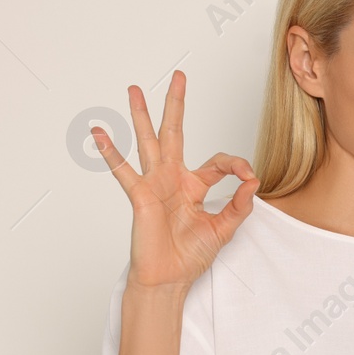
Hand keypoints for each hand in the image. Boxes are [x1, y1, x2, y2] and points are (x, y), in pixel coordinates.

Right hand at [90, 69, 259, 291]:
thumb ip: (240, 205)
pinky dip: (112, 154)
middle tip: (179, 76)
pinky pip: (125, 172)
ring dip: (142, 115)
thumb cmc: (191, 254)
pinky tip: (99, 133)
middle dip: (176, 105)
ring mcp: (155, 184)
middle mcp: (174, 179)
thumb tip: (254, 181)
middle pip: (175, 133)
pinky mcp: (141, 197)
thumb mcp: (225, 228)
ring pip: (148, 142)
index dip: (237, 167)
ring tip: (134, 90)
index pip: (219, 162)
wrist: (170, 278)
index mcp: (195, 185)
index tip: (249, 178)